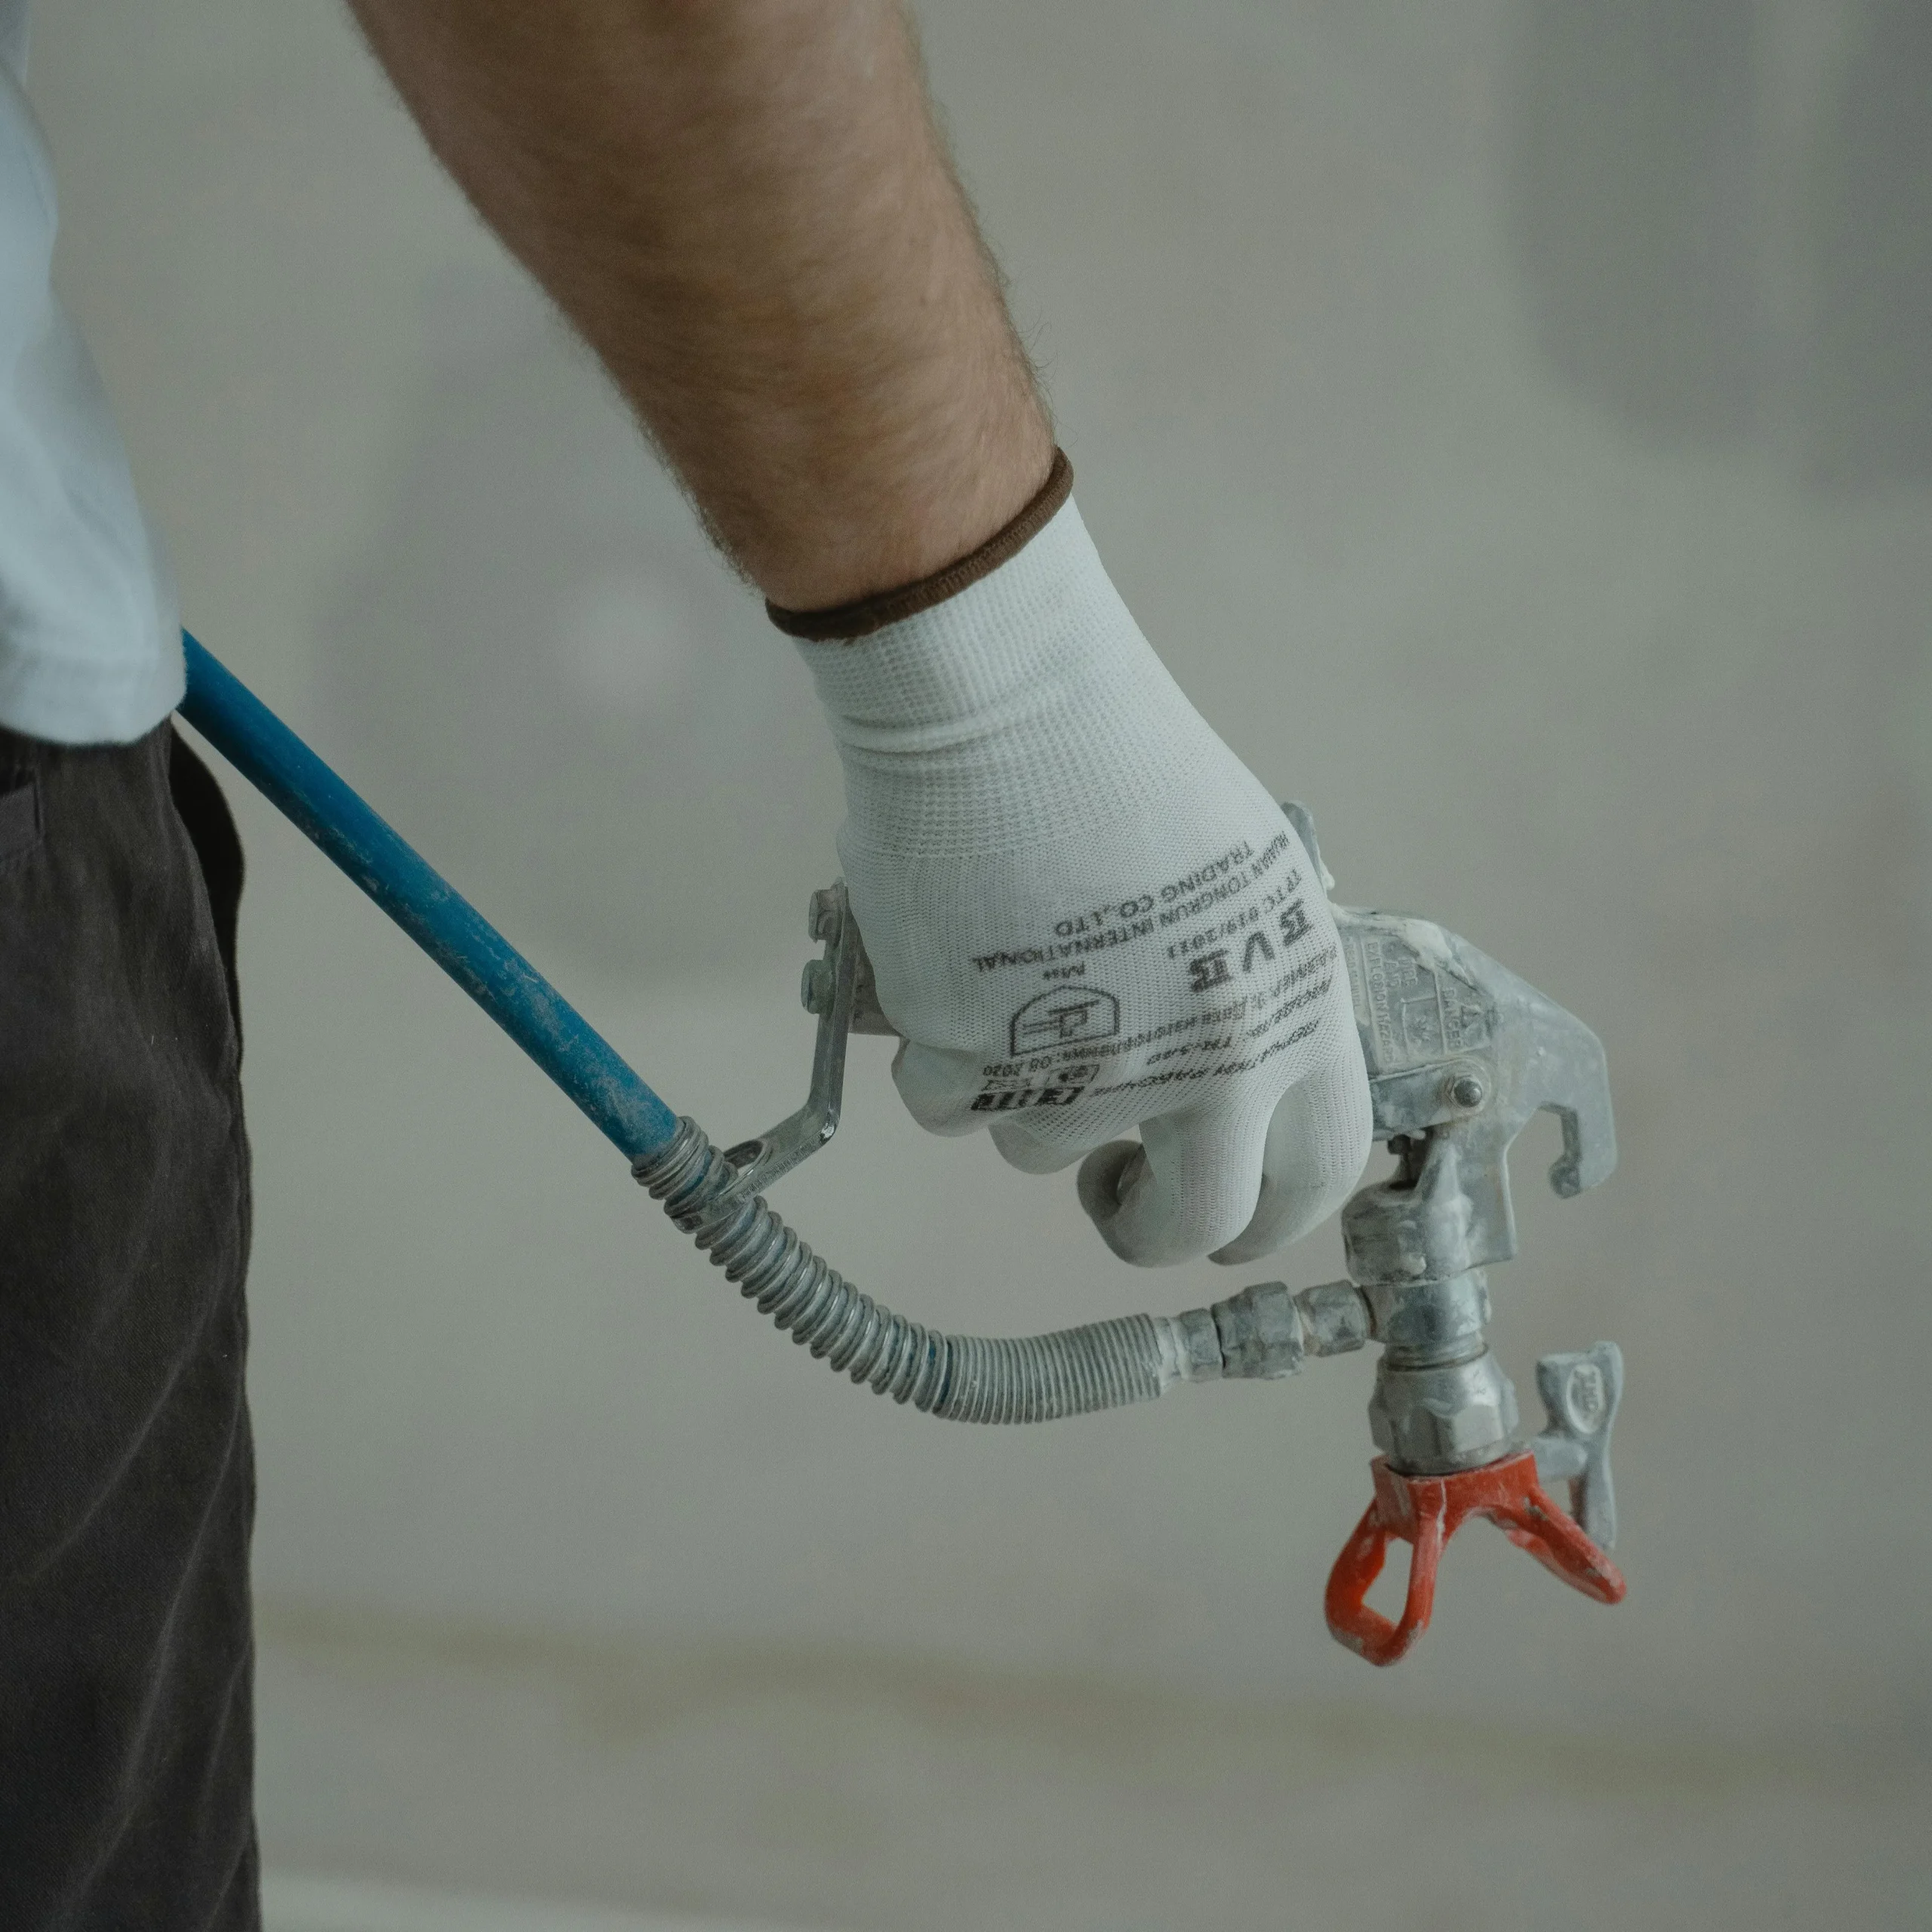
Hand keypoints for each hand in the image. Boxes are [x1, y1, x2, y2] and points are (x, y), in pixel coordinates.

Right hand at [796, 490, 1370, 1266]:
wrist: (1002, 704)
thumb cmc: (1118, 760)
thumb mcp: (1247, 879)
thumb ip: (1252, 993)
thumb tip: (1227, 1086)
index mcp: (1292, 1009)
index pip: (1318, 1174)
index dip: (1269, 1215)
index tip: (1225, 1221)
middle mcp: (1207, 1062)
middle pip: (1192, 1224)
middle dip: (1144, 1226)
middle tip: (1111, 1191)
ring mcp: (1087, 1069)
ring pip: (1043, 1147)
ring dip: (1025, 1088)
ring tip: (1019, 977)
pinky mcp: (972, 1059)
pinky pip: (946, 1105)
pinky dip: (940, 1055)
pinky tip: (955, 966)